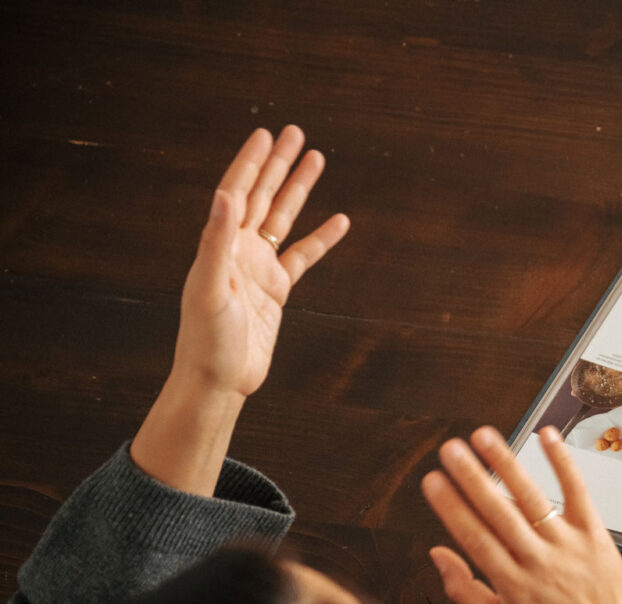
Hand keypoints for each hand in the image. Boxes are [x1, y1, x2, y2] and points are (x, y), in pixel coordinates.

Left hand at [175, 125, 349, 398]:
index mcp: (220, 245)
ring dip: (298, 189)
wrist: (219, 380)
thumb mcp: (211, 290)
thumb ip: (216, 242)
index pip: (237, 192)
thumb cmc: (207, 339)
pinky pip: (304, 256)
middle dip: (278, 164)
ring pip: (284, 219)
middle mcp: (238, 250)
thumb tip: (224, 196)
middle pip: (262, 196)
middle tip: (295, 132)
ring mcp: (259, 268)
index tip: (266, 135)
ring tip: (317, 159)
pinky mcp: (276, 290)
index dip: (251, 163)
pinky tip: (340, 220)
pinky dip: (322, 238)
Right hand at [422, 426, 621, 603]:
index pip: (475, 539)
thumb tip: (436, 553)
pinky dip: (562, 462)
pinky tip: (546, 435)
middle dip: (472, 479)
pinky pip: (576, 491)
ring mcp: (567, 543)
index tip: (432, 481)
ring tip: (483, 436)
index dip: (451, 508)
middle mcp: (538, 560)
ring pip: (532, 498)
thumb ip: (464, 590)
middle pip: (499, 514)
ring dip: (506, 464)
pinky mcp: (593, 531)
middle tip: (450, 449)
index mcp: (512, 584)